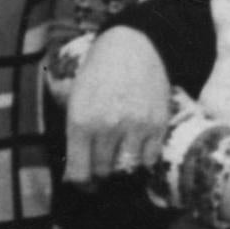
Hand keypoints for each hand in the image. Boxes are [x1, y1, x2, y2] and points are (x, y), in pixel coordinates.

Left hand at [63, 26, 171, 183]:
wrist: (132, 45)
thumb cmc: (98, 72)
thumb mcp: (73, 98)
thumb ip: (72, 132)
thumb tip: (73, 172)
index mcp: (81, 121)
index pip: (79, 172)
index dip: (81, 182)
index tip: (83, 182)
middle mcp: (107, 127)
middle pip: (104, 172)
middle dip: (100, 171)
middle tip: (100, 165)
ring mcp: (135, 127)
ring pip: (127, 168)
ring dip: (122, 165)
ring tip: (118, 153)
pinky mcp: (158, 125)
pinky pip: (150, 159)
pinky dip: (143, 158)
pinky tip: (136, 145)